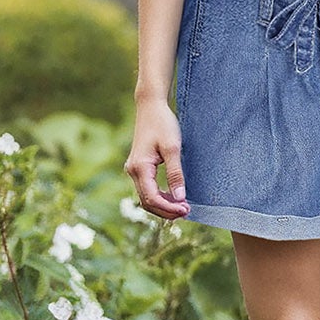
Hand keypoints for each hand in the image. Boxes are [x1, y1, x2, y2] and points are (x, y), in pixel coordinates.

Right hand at [125, 98, 189, 218]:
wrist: (150, 107)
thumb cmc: (162, 124)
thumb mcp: (173, 148)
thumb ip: (176, 174)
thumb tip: (180, 198)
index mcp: (140, 167)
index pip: (153, 198)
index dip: (169, 208)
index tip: (186, 210)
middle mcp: (133, 171)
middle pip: (147, 202)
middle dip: (166, 210)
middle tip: (187, 212)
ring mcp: (134, 170)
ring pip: (146, 198)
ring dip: (163, 205)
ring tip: (182, 207)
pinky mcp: (138, 168)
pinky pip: (147, 189)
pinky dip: (160, 197)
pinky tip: (173, 198)